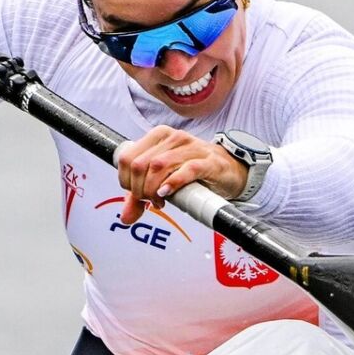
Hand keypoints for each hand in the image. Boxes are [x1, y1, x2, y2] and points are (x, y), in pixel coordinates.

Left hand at [116, 126, 245, 222]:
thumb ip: (141, 197)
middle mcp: (173, 138)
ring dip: (153, 190)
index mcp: (158, 136)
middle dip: (140, 189)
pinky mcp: (208, 161)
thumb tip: (125, 218)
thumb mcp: (162, 180)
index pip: (127, 158)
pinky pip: (186, 169)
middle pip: (140, 164)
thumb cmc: (192, 172)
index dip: (126, 181)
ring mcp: (191, 147)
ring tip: (160, 201)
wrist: (228, 170)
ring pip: (158, 166)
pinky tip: (167, 193)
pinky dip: (172, 183)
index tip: (138, 195)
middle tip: (151, 201)